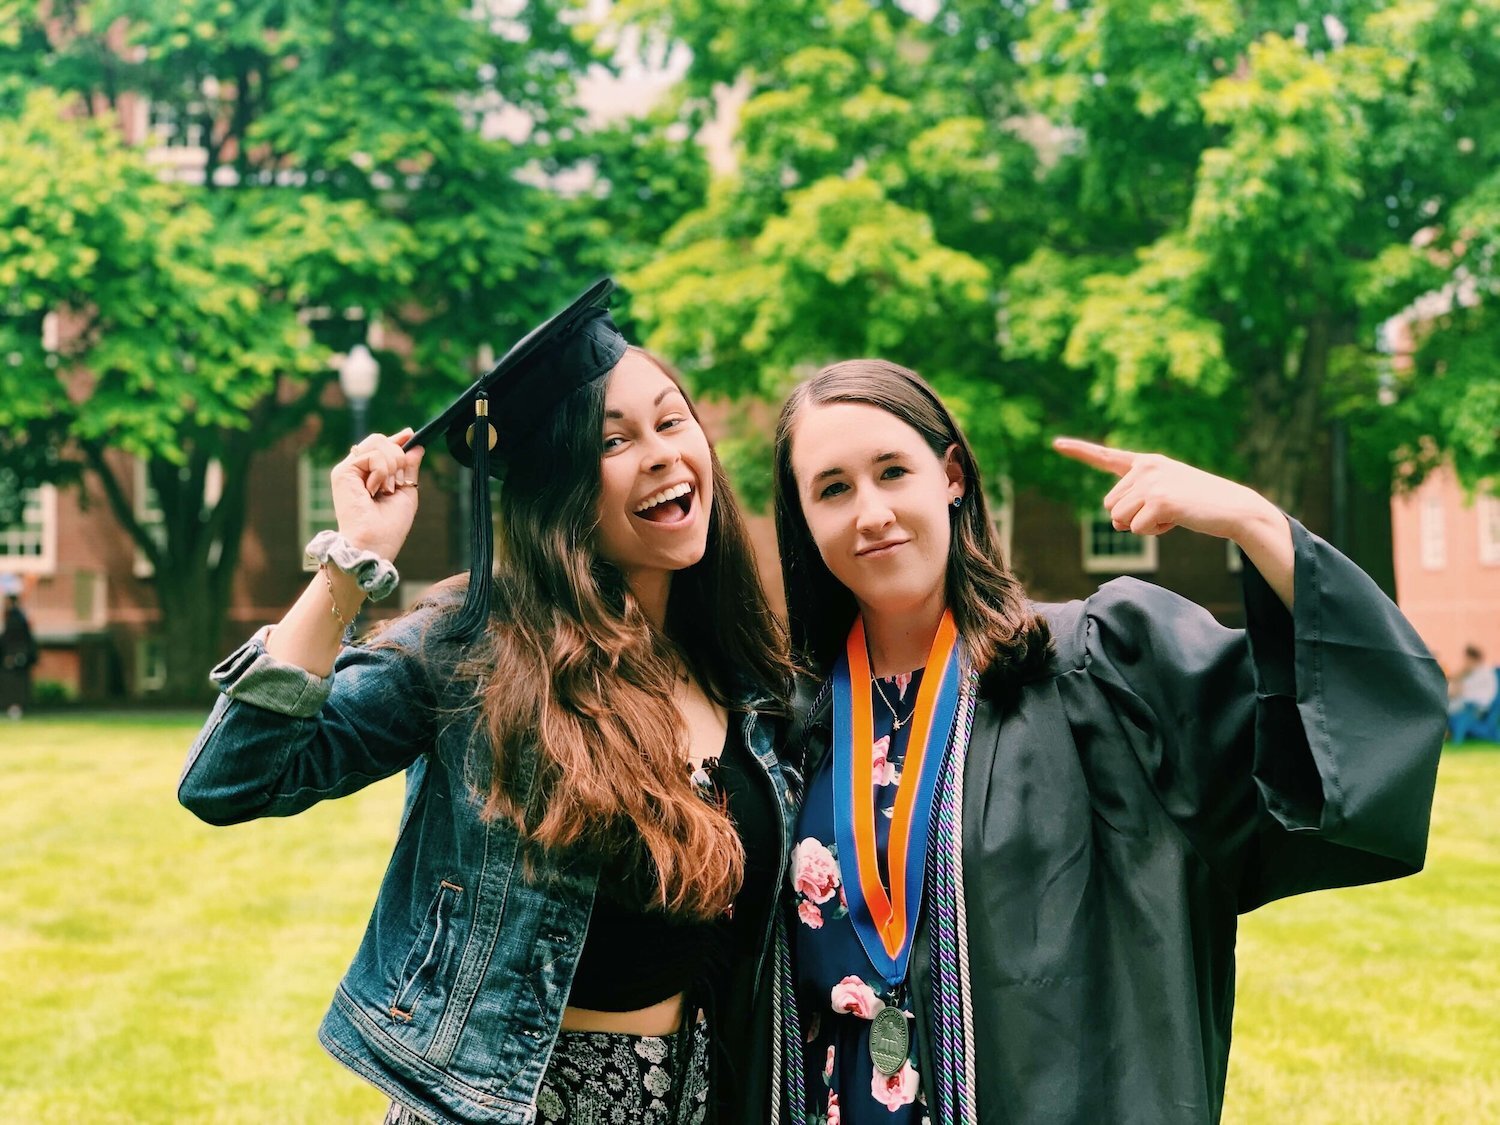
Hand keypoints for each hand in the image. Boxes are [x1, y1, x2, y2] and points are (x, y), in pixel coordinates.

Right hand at [332, 427, 424, 559]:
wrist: (375, 543)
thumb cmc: (389, 526)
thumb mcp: (406, 491)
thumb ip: (409, 468)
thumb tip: (417, 445)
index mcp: (369, 474)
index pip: (381, 446)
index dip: (398, 439)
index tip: (411, 434)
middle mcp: (357, 470)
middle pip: (380, 439)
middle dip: (398, 458)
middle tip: (395, 484)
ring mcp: (348, 470)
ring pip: (377, 442)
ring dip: (391, 466)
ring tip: (385, 489)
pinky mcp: (342, 472)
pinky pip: (372, 455)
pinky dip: (381, 471)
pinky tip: (374, 489)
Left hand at [1052, 437, 1280, 540]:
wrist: (1233, 508)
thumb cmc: (1198, 505)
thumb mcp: (1163, 497)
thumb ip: (1134, 504)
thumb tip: (1117, 523)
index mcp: (1146, 462)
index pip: (1106, 456)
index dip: (1080, 451)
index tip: (1056, 443)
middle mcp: (1146, 467)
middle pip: (1110, 505)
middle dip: (1130, 516)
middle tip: (1163, 512)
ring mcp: (1152, 483)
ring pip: (1119, 519)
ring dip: (1141, 526)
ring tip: (1171, 515)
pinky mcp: (1160, 501)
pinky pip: (1136, 529)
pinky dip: (1154, 532)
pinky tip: (1176, 521)